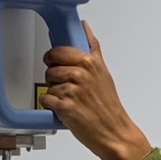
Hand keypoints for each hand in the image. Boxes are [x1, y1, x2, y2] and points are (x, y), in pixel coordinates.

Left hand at [41, 22, 151, 159]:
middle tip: (63, 85)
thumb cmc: (109, 106)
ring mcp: (72, 90)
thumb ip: (92, 49)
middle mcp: (81, 74)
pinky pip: (45, 99)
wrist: (114, 132)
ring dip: (54, 93)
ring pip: (48, 84)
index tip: (55, 62)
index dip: (54, 57)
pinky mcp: (65, 106)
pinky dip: (50, 105)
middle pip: (51, 67)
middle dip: (53, 76)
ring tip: (67, 100)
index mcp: (90, 62)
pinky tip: (61, 108)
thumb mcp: (103, 72)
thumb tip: (85, 27)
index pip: (60, 50)